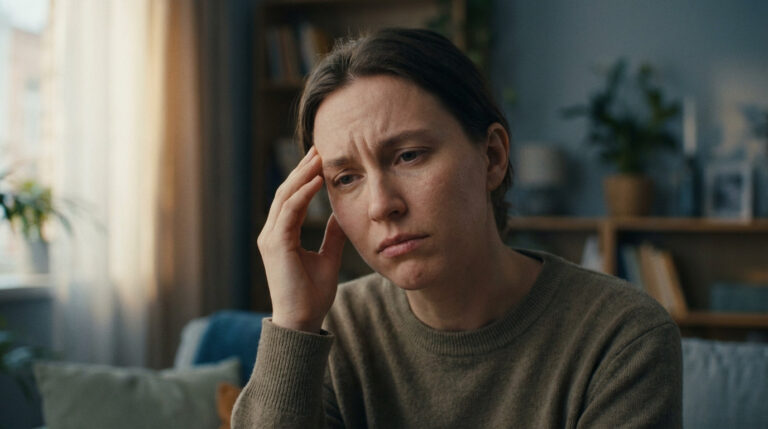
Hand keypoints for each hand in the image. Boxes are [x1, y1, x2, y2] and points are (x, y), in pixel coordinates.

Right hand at [257, 146, 346, 332]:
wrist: (303, 321)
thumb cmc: (313, 295)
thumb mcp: (328, 258)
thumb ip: (332, 236)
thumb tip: (339, 215)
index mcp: (281, 236)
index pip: (291, 199)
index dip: (305, 178)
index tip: (321, 160)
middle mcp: (272, 234)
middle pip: (286, 192)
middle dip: (303, 169)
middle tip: (319, 149)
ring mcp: (271, 238)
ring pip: (285, 197)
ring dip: (302, 175)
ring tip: (319, 157)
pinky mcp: (276, 245)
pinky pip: (288, 212)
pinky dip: (302, 194)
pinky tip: (317, 180)